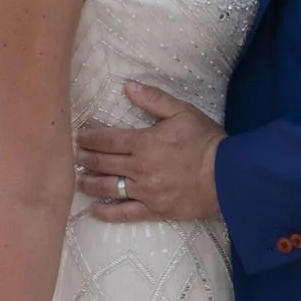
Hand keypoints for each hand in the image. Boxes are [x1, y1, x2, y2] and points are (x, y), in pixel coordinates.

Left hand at [75, 83, 223, 221]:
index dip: (88, 137)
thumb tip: (128, 86)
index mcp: (144, 142)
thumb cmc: (206, 141)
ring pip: (107, 187)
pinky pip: (125, 213)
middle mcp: (139, 168)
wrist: (228, 175)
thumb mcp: (182, 111)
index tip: (77, 136)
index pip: (106, 139)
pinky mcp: (154, 210)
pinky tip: (93, 210)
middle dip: (83, 158)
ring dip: (88, 183)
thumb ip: (153, 99)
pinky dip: (107, 212)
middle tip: (72, 156)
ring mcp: (145, 191)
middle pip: (102, 162)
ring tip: (77, 179)